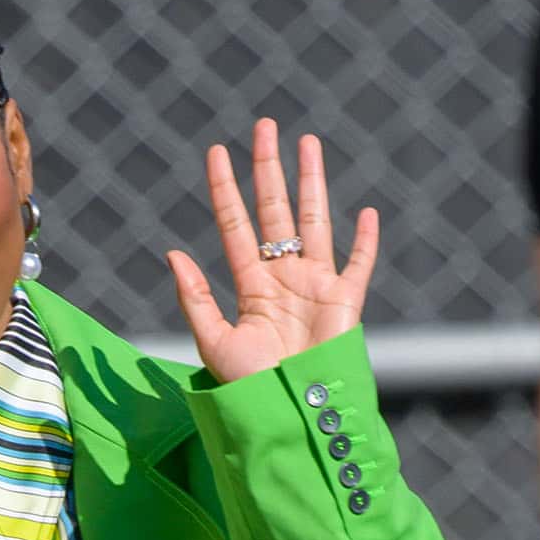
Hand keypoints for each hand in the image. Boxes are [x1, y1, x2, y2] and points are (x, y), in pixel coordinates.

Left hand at [165, 117, 377, 382]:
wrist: (287, 413)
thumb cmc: (248, 388)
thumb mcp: (214, 343)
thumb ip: (195, 298)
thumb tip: (173, 253)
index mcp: (250, 286)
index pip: (235, 225)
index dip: (226, 188)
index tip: (217, 152)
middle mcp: (283, 278)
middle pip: (275, 211)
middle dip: (269, 169)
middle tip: (264, 126)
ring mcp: (316, 287)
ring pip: (314, 221)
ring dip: (312, 182)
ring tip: (307, 143)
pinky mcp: (345, 303)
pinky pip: (358, 265)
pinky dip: (366, 240)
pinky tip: (366, 213)